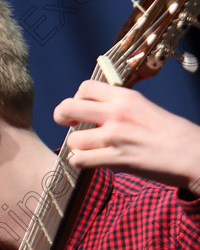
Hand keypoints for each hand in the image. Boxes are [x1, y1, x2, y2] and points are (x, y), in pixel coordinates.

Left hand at [53, 81, 199, 192]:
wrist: (192, 155)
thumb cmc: (171, 133)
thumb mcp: (144, 108)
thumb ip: (119, 107)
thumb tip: (96, 110)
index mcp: (125, 97)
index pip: (85, 87)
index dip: (77, 98)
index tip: (81, 109)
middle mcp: (117, 113)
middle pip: (68, 107)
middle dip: (61, 116)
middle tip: (68, 124)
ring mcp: (115, 136)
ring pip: (73, 139)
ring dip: (76, 146)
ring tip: (89, 149)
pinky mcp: (116, 159)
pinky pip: (80, 160)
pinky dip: (81, 162)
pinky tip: (91, 161)